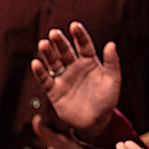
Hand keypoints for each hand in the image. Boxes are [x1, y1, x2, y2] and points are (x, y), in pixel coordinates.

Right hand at [30, 21, 120, 139]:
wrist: (97, 123)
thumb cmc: (107, 100)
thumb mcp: (112, 80)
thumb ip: (111, 62)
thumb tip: (111, 44)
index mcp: (89, 62)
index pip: (83, 45)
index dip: (79, 35)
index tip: (74, 25)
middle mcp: (74, 67)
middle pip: (65, 51)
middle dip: (59, 42)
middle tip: (54, 33)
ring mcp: (63, 78)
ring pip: (53, 62)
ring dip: (48, 53)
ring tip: (43, 44)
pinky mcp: (54, 91)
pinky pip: (46, 80)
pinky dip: (40, 72)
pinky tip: (36, 63)